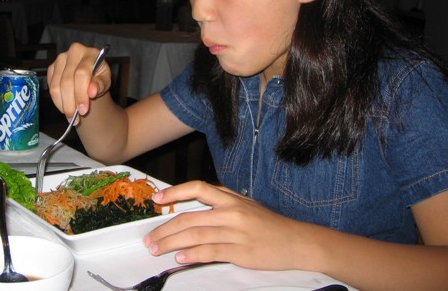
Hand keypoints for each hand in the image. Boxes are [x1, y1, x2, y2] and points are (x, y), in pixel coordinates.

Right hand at [47, 42, 112, 119]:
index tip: (83, 110)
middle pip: (67, 81)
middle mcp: (73, 52)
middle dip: (71, 102)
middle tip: (76, 118)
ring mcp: (60, 59)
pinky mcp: (51, 68)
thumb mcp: (105, 81)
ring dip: (63, 105)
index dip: (81, 93)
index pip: (81, 73)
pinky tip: (65, 107)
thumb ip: (100, 85)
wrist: (90, 77)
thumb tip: (92, 91)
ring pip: (56, 86)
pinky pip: (51, 88)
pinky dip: (57, 101)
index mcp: (90, 53)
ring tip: (71, 117)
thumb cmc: (99, 78)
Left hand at [144, 180, 303, 269]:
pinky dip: (193, 255)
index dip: (175, 193)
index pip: (198, 188)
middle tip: (149, 238)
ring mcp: (236, 231)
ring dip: (171, 243)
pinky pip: (211, 251)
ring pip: (195, 234)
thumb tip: (194, 209)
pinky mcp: (241, 251)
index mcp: (231, 198)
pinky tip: (180, 259)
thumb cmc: (270, 225)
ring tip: (157, 250)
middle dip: (165, 228)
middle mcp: (231, 211)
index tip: (157, 200)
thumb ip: (222, 204)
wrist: (297, 241)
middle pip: (189, 217)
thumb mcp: (246, 206)